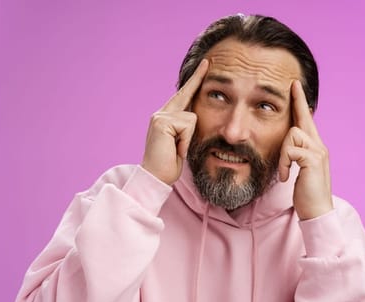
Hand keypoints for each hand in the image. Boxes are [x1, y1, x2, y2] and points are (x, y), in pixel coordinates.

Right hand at [141, 59, 208, 184]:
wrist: (156, 177)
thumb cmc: (169, 164)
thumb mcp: (181, 142)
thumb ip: (185, 127)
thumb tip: (196, 116)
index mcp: (166, 117)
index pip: (184, 96)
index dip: (195, 81)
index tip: (205, 66)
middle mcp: (161, 113)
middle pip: (186, 93)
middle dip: (198, 77)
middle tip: (209, 60)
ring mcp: (160, 116)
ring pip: (191, 117)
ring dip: (189, 138)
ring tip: (177, 149)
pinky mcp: (162, 122)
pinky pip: (188, 125)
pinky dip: (185, 141)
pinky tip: (175, 149)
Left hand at [278, 80, 333, 219]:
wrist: (317, 211)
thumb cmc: (306, 193)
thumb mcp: (299, 170)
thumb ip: (295, 155)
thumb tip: (286, 144)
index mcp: (314, 147)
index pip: (306, 121)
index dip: (300, 103)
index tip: (295, 87)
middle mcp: (319, 145)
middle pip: (305, 117)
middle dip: (298, 100)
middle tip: (293, 83)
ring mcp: (318, 152)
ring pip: (292, 133)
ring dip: (283, 154)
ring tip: (284, 173)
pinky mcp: (313, 160)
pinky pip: (291, 150)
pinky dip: (284, 163)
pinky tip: (286, 177)